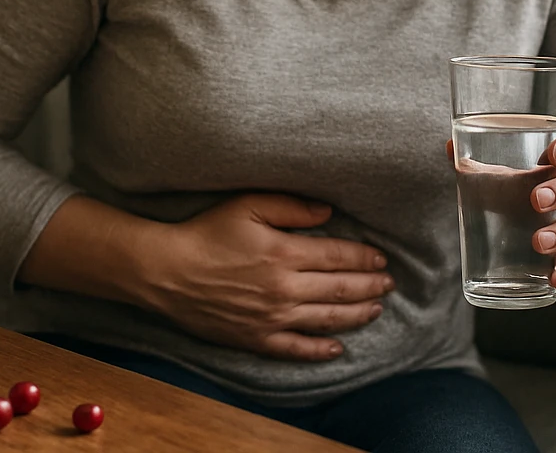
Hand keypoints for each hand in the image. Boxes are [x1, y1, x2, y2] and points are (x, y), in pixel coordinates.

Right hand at [136, 193, 395, 361]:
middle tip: (389, 283)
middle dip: (369, 285)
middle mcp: (284, 288)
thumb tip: (328, 211)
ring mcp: (272, 317)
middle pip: (339, 288)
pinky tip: (338, 348)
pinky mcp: (256, 338)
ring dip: (356, 314)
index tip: (381, 257)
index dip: (364, 257)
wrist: (167, 272)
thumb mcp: (247, 205)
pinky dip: (320, 350)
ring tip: (376, 309)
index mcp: (284, 253)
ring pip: (326, 319)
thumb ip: (291, 207)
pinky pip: (296, 349)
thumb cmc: (206, 233)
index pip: (337, 256)